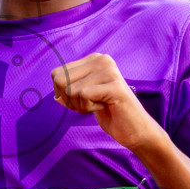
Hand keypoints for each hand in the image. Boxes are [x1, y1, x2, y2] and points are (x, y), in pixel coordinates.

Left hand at [51, 53, 166, 153]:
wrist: (134, 129)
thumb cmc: (109, 112)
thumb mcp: (84, 97)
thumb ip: (69, 90)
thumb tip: (55, 94)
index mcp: (93, 59)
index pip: (56, 74)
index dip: (62, 93)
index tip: (82, 100)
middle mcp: (101, 59)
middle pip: (60, 80)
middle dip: (70, 100)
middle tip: (90, 104)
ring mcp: (109, 71)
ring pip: (71, 90)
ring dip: (81, 105)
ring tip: (100, 105)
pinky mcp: (114, 85)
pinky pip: (83, 96)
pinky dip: (89, 108)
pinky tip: (105, 107)